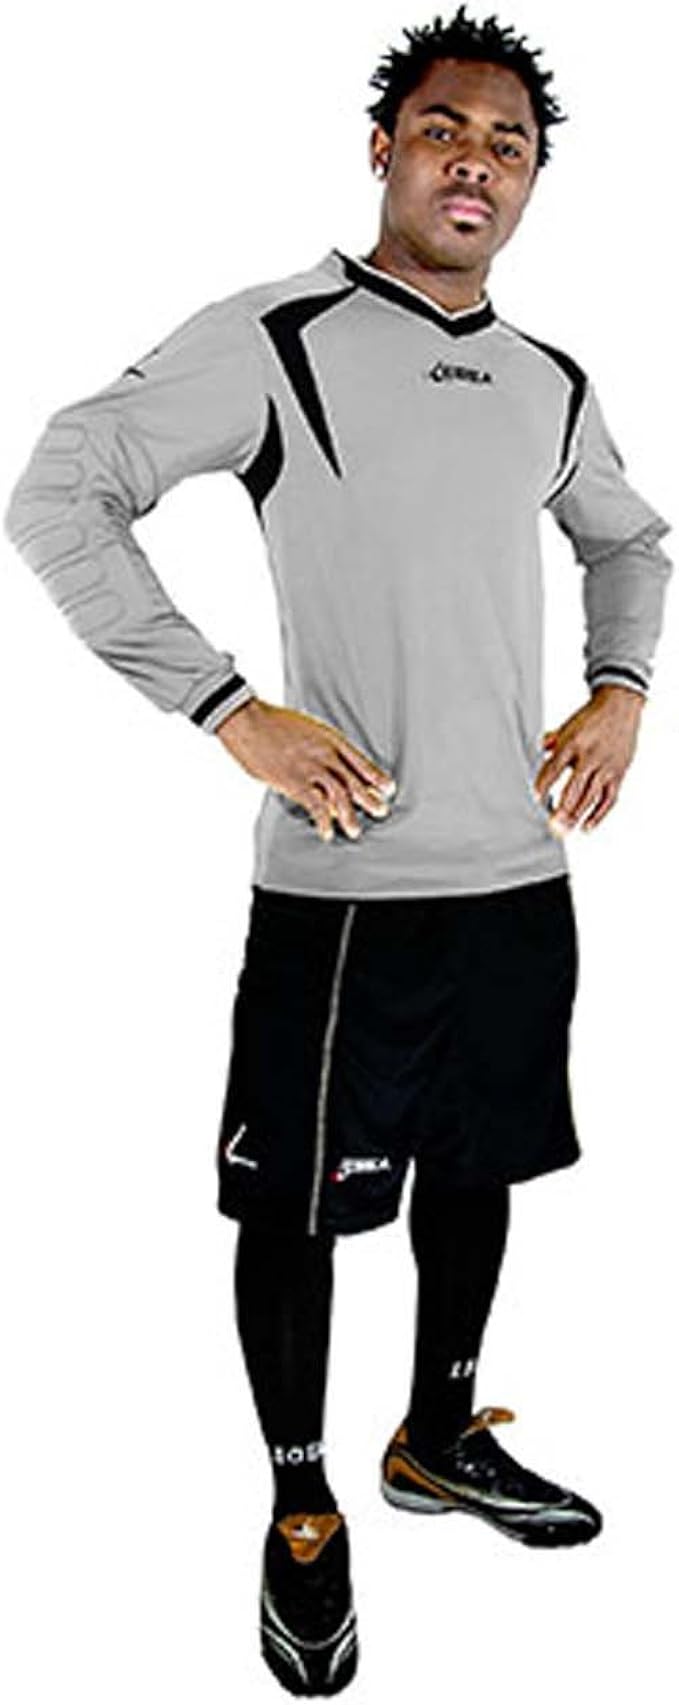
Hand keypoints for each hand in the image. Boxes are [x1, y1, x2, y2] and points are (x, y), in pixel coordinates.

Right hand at [214, 697, 396, 842]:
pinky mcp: (294, 782)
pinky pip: (316, 806)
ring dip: (350, 815)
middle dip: (370, 798)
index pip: (360, 761)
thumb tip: (326, 766)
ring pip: (340, 796)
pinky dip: (324, 821)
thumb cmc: (271, 723)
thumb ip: (318, 746)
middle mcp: (325, 754)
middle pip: (354, 780)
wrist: (248, 720)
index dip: (376, 776)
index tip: (388, 788)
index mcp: (330, 739)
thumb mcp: (305, 728)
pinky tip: (326, 832)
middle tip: (381, 811)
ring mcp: (311, 768)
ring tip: (355, 830)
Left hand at [533, 683, 644, 833]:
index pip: (553, 769)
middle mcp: (589, 756)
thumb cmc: (591, 717)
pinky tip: (586, 826)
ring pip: (592, 797)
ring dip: (578, 816)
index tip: (535, 799)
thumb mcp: (567, 726)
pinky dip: (599, 815)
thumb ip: (551, 741)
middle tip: (553, 826)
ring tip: (566, 830)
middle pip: (574, 787)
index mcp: (572, 743)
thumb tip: (536, 751)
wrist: (621, 706)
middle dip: (563, 809)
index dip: (543, 785)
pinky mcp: (618, 773)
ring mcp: (606, 766)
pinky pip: (609, 799)